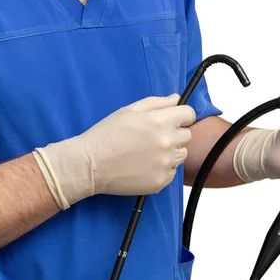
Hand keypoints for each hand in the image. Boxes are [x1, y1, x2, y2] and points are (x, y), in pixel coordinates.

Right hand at [33, 94, 195, 208]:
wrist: (89, 165)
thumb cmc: (107, 134)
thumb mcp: (129, 110)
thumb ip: (157, 103)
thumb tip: (177, 99)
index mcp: (161, 121)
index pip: (189, 114)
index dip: (181, 116)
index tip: (173, 120)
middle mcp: (167, 142)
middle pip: (187, 136)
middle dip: (174, 134)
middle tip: (153, 138)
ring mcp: (166, 163)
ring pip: (181, 154)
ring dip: (170, 152)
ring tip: (148, 153)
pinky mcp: (161, 181)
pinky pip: (172, 172)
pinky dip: (162, 169)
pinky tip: (145, 166)